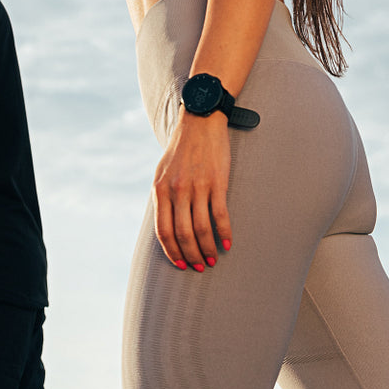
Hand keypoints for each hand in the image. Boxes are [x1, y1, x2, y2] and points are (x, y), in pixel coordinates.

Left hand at [153, 110, 232, 270]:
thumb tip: (165, 224)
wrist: (200, 121)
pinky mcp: (217, 183)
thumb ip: (162, 197)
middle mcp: (177, 190)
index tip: (181, 264)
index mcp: (160, 190)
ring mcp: (198, 187)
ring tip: (213, 259)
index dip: (172, 252)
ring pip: (202, 229)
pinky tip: (228, 244)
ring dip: (208, 249)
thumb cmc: (181, 149)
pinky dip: (225, 233)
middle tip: (200, 266)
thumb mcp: (162, 172)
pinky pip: (220, 216)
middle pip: (183, 234)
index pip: (163, 231)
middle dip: (191, 255)